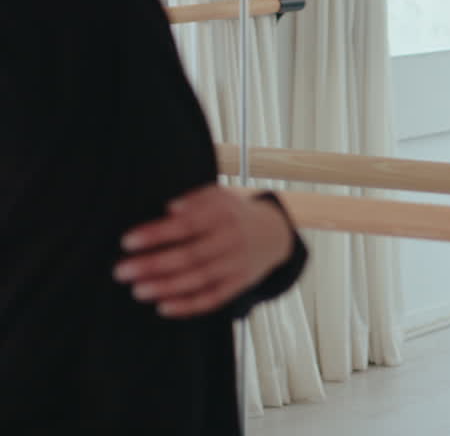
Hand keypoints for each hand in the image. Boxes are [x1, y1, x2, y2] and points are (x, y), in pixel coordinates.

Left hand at [115, 184, 293, 318]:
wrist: (274, 233)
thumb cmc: (232, 213)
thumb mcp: (219, 195)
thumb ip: (195, 199)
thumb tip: (170, 209)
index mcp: (224, 214)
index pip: (187, 224)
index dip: (157, 234)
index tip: (127, 241)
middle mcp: (232, 239)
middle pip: (191, 255)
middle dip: (154, 264)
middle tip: (121, 271)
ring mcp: (237, 263)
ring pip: (200, 279)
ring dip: (167, 287)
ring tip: (138, 290)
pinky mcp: (240, 283)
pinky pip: (214, 298)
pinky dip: (189, 305)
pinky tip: (163, 307)